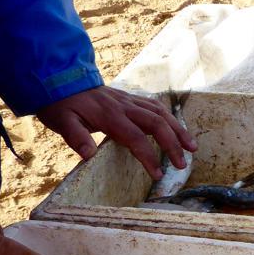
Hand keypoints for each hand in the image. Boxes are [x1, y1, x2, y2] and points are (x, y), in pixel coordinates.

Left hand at [36, 86, 197, 178]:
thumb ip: (76, 137)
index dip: (149, 157)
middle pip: (158, 124)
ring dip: (179, 130)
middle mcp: (125, 107)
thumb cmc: (61, 105)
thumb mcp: (62, 122)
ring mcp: (130, 101)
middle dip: (174, 145)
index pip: (136, 139)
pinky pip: (156, 107)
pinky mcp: (131, 99)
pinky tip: (177, 128)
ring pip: (162, 113)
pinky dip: (170, 118)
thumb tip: (89, 154)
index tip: (158, 175)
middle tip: (183, 164)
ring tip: (193, 147)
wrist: (61, 79)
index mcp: (110, 116)